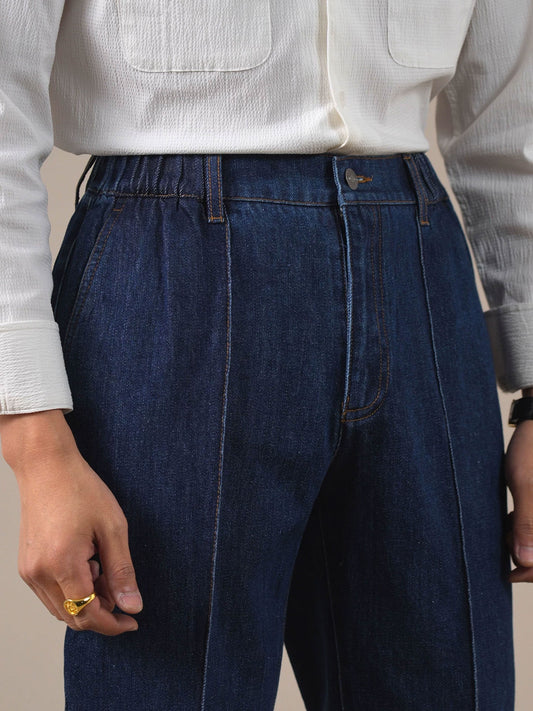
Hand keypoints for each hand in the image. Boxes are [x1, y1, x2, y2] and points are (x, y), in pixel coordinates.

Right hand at [2, 411, 142, 633]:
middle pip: (73, 617)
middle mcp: (39, 573)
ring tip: (104, 569)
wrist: (46, 467)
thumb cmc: (81, 490)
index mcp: (62, 564)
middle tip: (121, 590)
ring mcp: (29, 571)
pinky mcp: (26, 565)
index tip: (132, 621)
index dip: (112, 624)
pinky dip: (72, 591)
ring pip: (61, 608)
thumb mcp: (113, 528)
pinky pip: (51, 594)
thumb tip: (132, 606)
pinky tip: (88, 564)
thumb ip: (122, 571)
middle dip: (102, 613)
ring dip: (87, 601)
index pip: (88, 614)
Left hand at [505, 387, 532, 582]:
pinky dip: (528, 527)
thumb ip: (526, 523)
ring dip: (527, 541)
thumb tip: (525, 562)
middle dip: (529, 555)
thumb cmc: (532, 449)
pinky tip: (513, 517)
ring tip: (506, 528)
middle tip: (506, 546)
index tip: (509, 575)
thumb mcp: (525, 485)